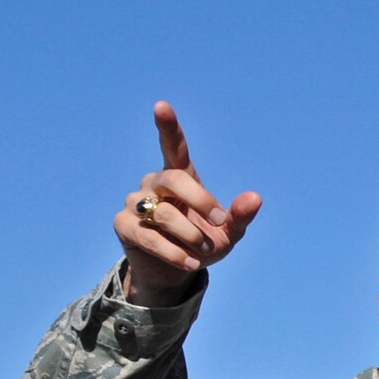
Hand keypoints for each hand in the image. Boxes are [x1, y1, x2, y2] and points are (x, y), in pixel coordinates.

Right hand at [113, 101, 260, 303]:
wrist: (175, 273)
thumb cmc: (202, 244)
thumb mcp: (227, 233)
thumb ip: (240, 216)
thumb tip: (255, 198)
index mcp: (180, 178)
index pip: (173, 147)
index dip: (168, 127)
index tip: (161, 106)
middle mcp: (154, 184)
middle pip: (174, 180)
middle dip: (201, 201)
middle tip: (218, 221)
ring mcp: (135, 202)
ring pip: (165, 214)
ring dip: (191, 236)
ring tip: (202, 250)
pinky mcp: (123, 224)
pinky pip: (150, 236)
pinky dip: (175, 252)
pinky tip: (190, 262)